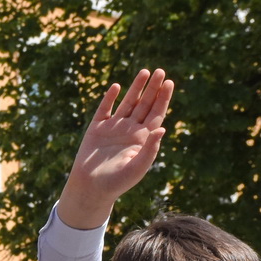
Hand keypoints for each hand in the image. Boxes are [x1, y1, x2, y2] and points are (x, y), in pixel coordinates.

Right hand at [57, 68, 174, 229]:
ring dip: (135, 88)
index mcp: (143, 139)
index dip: (163, 98)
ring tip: (145, 72)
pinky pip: (105, 110)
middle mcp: (130, 130)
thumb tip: (162, 127)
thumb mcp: (137, 167)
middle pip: (144, 105)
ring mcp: (114, 128)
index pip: (156, 114)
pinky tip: (116, 87)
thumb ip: (150, 148)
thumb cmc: (117, 182)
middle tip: (160, 71)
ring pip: (127, 103)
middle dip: (152, 88)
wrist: (91, 188)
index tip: (169, 83)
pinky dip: (109, 98)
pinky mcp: (97, 129)